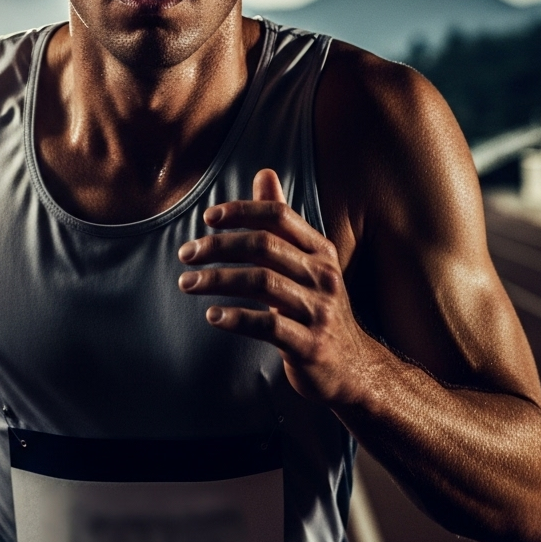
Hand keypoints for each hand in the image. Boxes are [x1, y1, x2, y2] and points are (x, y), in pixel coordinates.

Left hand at [177, 168, 377, 404]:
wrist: (353, 368)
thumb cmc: (317, 308)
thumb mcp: (307, 262)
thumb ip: (282, 221)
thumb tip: (264, 173)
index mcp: (320, 251)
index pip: (278, 216)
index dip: (242, 211)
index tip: (208, 218)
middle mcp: (323, 275)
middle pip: (263, 246)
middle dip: (219, 246)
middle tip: (186, 254)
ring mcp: (318, 311)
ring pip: (261, 282)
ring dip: (217, 280)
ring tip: (187, 283)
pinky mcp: (310, 344)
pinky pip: (268, 326)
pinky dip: (236, 318)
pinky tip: (212, 315)